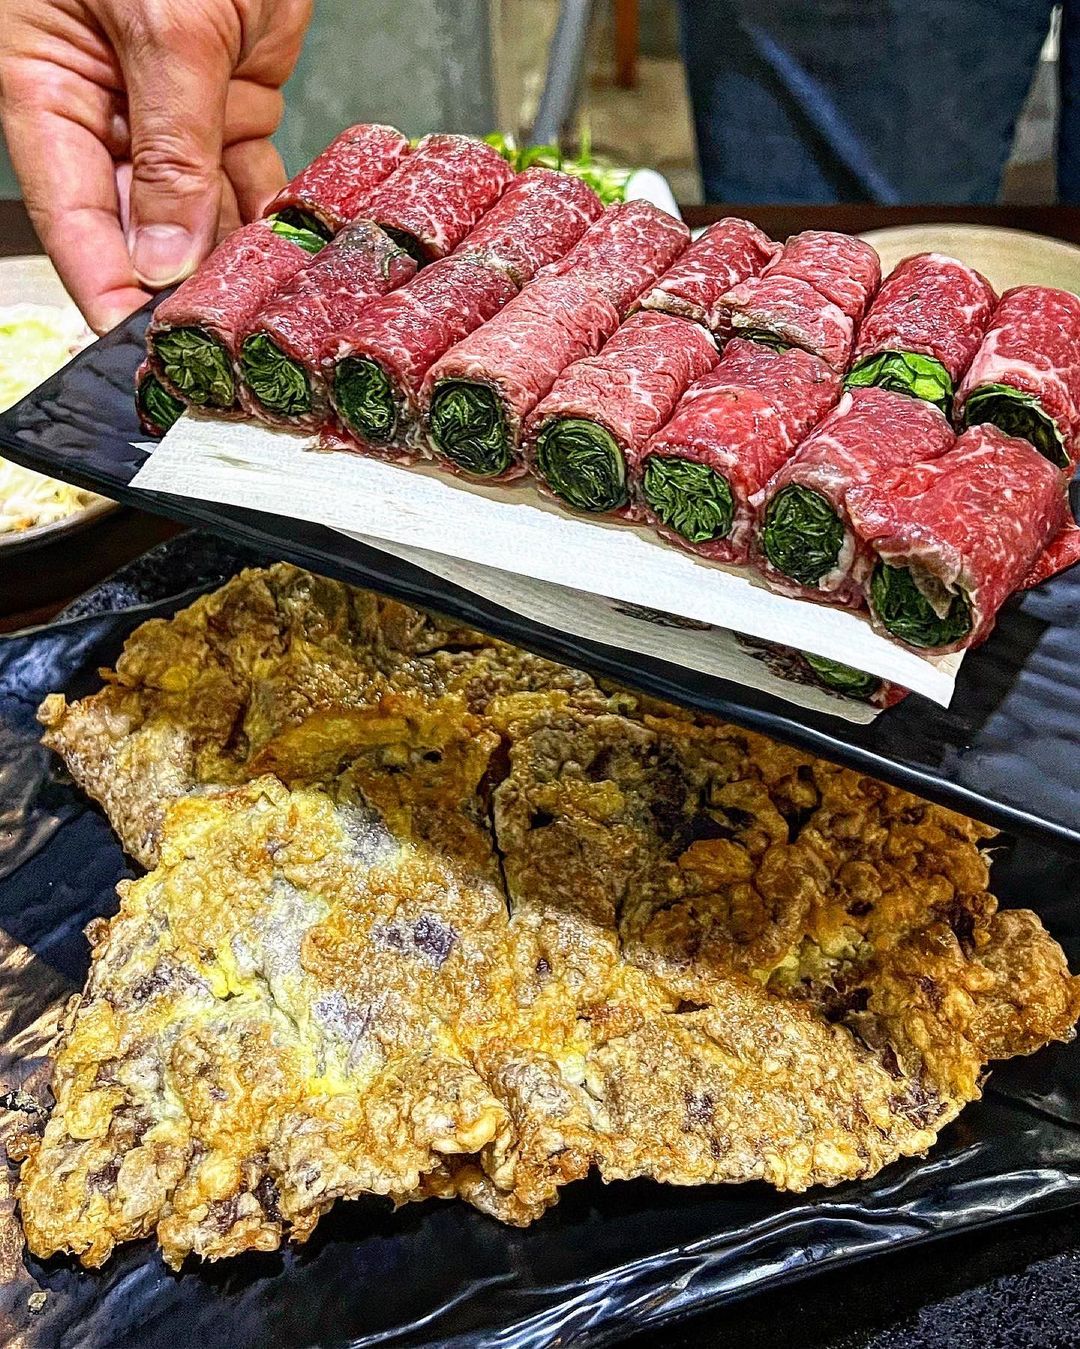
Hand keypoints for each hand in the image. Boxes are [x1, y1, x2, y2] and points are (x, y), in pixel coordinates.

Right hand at [0, 0, 311, 331]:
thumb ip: (173, 147)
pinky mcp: (234, 100)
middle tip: (210, 342)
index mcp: (48, 80)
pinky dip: (270, 219)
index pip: (70, 210)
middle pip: (136, 223)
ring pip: (201, 210)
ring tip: (255, 314)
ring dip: (229, 261)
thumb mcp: (167, 28)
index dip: (103, 285)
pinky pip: (249, 178)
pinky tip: (286, 260)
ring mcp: (174, 109)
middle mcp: (106, 105)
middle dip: (175, 284)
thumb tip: (163, 257)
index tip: (136, 344)